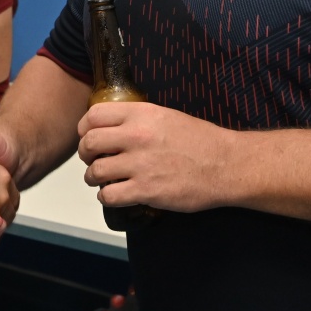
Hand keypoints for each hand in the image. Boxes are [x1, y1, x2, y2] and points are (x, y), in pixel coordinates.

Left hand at [77, 101, 231, 212]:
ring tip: (102, 179)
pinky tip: (114, 193)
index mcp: (141, 114)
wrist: (226, 165)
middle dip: (86, 154)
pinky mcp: (146, 191)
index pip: (93, 116)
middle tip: (93, 159)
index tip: (87, 136)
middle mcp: (136, 137)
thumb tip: (111, 126)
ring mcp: (140, 165)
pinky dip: (106, 196)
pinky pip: (109, 195)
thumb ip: (136, 119)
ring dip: (94, 177)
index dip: (84, 128)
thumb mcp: (165, 116)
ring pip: (95, 172)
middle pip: (89, 143)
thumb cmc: (200, 140)